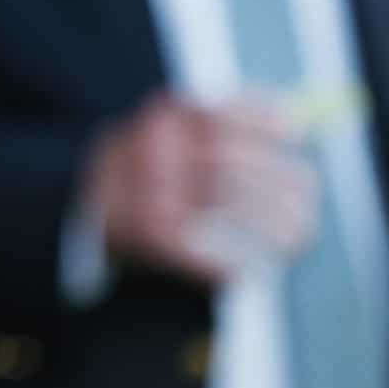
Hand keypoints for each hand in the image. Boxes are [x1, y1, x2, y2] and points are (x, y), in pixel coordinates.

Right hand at [78, 91, 317, 286]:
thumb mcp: (168, 131)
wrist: (76, 209)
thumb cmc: (144, 168)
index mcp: (162, 117)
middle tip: (311, 195)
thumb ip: (220, 123)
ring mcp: (147, 194)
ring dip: (273, 223)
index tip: (298, 132)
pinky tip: (255, 273)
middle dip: (279, 179)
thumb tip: (296, 118)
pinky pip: (202, 254)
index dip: (263, 121)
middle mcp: (153, 150)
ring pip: (226, 205)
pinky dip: (234, 266)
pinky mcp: (147, 238)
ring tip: (302, 235)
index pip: (221, 114)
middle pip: (230, 161)